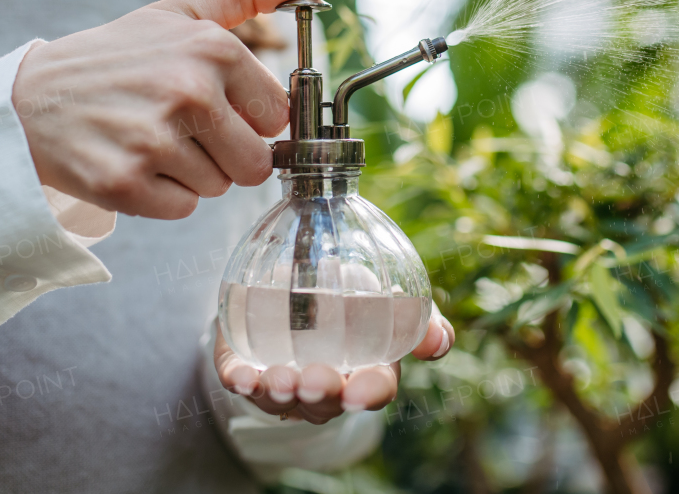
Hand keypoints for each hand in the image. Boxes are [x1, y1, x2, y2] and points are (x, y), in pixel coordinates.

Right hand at [12, 0, 332, 218]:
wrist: (30, 99)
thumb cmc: (116, 57)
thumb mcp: (179, 13)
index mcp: (212, 48)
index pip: (277, 117)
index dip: (248, 119)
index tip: (213, 107)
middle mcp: (189, 91)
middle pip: (256, 163)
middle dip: (226, 155)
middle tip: (180, 130)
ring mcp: (156, 140)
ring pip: (219, 189)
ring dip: (190, 174)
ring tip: (149, 141)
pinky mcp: (126, 183)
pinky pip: (182, 210)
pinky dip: (160, 197)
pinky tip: (132, 162)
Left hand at [214, 304, 455, 423]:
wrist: (293, 276)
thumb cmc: (350, 292)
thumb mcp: (388, 295)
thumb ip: (417, 315)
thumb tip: (438, 341)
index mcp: (365, 368)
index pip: (374, 388)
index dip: (368, 393)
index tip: (359, 392)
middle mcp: (325, 384)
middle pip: (325, 402)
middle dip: (319, 395)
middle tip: (312, 380)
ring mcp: (284, 380)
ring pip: (281, 399)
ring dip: (277, 393)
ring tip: (275, 377)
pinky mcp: (245, 366)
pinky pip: (241, 381)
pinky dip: (240, 381)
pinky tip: (240, 376)